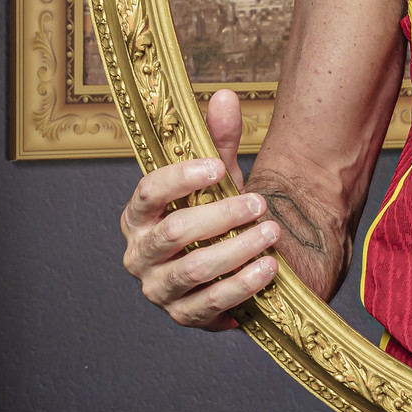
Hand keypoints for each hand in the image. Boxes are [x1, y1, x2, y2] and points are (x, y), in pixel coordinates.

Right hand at [120, 89, 278, 329]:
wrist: (228, 266)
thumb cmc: (216, 215)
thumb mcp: (218, 178)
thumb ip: (219, 140)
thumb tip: (224, 95)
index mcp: (138, 216)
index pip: (148, 193)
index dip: (181, 179)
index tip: (219, 167)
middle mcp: (139, 254)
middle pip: (175, 233)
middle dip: (222, 216)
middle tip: (260, 203)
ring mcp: (158, 289)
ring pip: (194, 270)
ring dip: (237, 250)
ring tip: (272, 233)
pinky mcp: (183, 315)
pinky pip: (211, 304)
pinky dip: (242, 286)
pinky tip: (270, 269)